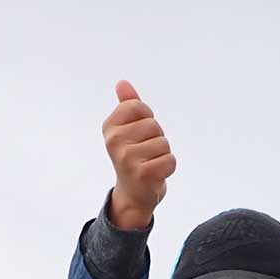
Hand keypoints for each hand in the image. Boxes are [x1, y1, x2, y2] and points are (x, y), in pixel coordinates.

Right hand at [103, 80, 175, 229]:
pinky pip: (170, 160)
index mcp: (109, 127)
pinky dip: (168, 168)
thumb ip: (127, 106)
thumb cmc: (133, 158)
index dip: (146, 119)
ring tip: (150, 164)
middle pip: (153, 125)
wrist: (132, 195)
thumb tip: (122, 83)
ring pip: (164, 143)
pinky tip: (156, 175)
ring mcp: (127, 159)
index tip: (139, 135)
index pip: (139, 107)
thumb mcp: (127, 130)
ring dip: (163, 155)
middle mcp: (114, 142)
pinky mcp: (142, 175)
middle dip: (156, 139)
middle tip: (145, 155)